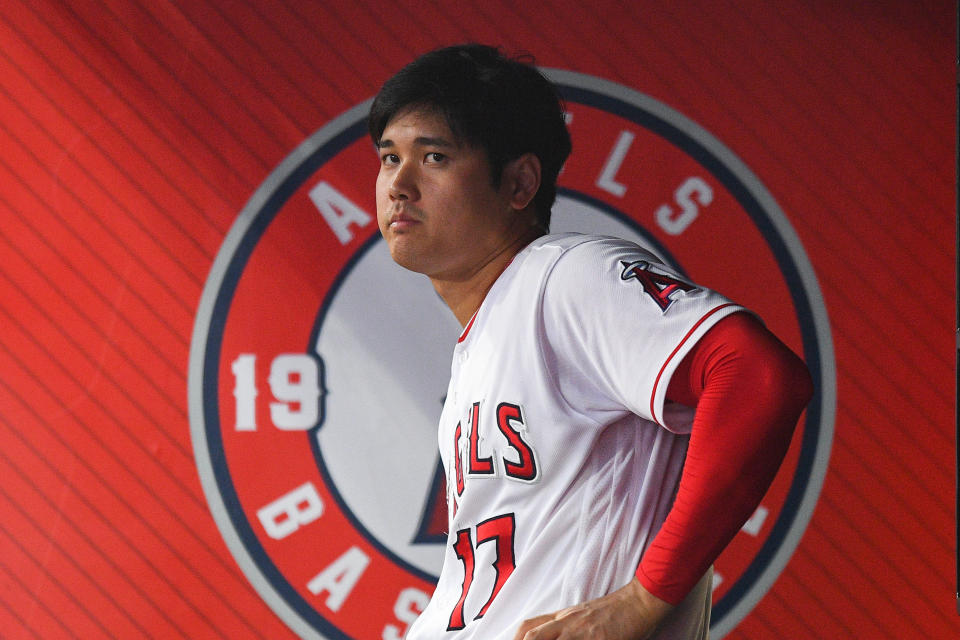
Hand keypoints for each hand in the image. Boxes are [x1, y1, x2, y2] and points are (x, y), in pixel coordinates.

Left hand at [511, 578, 673, 639]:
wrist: (636, 602)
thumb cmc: (611, 613)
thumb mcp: (582, 617)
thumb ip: (565, 628)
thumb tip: (548, 635)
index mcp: (562, 617)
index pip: (529, 627)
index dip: (516, 639)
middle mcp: (566, 622)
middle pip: (533, 635)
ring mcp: (581, 631)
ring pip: (549, 639)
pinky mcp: (598, 639)